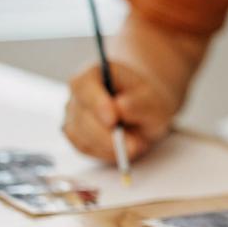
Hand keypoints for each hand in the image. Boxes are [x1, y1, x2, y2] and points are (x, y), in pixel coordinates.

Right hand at [62, 61, 177, 162]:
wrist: (140, 107)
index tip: (112, 120)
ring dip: (110, 146)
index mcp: (94, 74)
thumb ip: (140, 102)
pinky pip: (86, 148)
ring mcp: (73, 115)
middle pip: (82, 117)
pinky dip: (106, 152)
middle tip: (133, 146)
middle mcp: (78, 94)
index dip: (96, 103)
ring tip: (136, 145)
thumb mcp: (154, 99)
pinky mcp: (75, 135)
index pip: (85, 86)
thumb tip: (121, 107)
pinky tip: (123, 148)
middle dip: (107, 135)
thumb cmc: (145, 98)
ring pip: (83, 136)